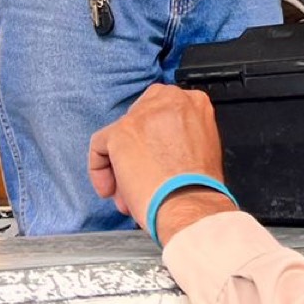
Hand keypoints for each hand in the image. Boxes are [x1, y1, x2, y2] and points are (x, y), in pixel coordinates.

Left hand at [89, 85, 236, 242]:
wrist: (191, 204)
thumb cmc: (200, 188)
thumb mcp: (204, 147)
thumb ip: (181, 136)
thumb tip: (157, 146)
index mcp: (194, 103)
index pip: (162, 110)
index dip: (154, 138)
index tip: (154, 157)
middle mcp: (170, 99)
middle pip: (139, 118)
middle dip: (136, 149)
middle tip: (140, 175)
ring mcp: (143, 114)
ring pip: (120, 135)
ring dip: (121, 165)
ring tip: (128, 193)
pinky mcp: (121, 132)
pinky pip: (99, 146)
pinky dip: (100, 170)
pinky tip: (111, 190)